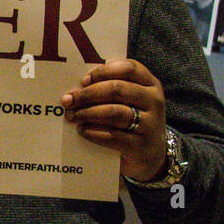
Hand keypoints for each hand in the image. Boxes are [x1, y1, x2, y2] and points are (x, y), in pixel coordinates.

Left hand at [61, 59, 167, 182]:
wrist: (150, 155)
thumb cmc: (133, 121)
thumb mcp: (130, 102)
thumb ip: (111, 90)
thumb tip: (74, 90)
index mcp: (150, 84)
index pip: (129, 68)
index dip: (103, 72)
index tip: (83, 80)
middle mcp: (154, 101)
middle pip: (117, 89)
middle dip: (88, 94)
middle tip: (68, 100)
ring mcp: (150, 124)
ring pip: (115, 112)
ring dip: (88, 113)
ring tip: (73, 116)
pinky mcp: (141, 146)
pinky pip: (113, 136)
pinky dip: (94, 132)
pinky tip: (83, 130)